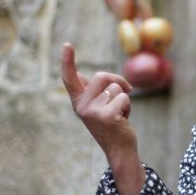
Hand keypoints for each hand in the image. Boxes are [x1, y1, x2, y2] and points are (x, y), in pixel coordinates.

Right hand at [61, 43, 139, 173]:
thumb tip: (80, 75)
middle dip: (117, 82)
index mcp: (78, 101)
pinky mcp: (107, 116)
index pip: (70, 78)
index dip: (67, 61)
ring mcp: (93, 112)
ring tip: (119, 113)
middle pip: (102, 76)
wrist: (119, 149)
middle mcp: (81, 106)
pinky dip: (128, 107)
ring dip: (123, 98)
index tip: (67, 44)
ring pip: (116, 88)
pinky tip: (123, 119)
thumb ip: (88, 92)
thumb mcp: (95, 107)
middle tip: (120, 98)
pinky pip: (124, 98)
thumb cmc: (110, 124)